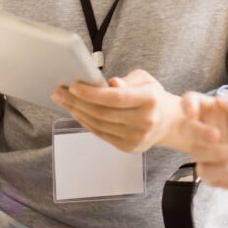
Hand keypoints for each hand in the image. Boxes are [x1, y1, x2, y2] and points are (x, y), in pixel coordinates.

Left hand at [51, 69, 181, 152]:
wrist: (168, 122)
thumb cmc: (152, 96)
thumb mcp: (144, 80)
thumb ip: (127, 80)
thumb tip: (110, 83)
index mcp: (150, 100)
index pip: (115, 98)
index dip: (92, 93)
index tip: (73, 86)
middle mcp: (144, 121)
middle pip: (103, 113)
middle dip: (77, 102)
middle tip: (59, 92)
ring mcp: (136, 137)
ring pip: (99, 125)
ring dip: (77, 112)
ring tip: (64, 101)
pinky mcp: (128, 147)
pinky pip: (101, 134)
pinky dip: (86, 123)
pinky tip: (76, 112)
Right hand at [179, 90, 227, 191]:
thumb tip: (218, 100)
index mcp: (214, 109)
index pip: (191, 101)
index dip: (187, 105)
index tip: (193, 113)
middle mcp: (206, 129)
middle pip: (187, 128)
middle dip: (198, 132)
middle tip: (216, 135)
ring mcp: (207, 151)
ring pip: (196, 151)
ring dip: (218, 153)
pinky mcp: (211, 172)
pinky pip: (204, 171)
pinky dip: (221, 169)